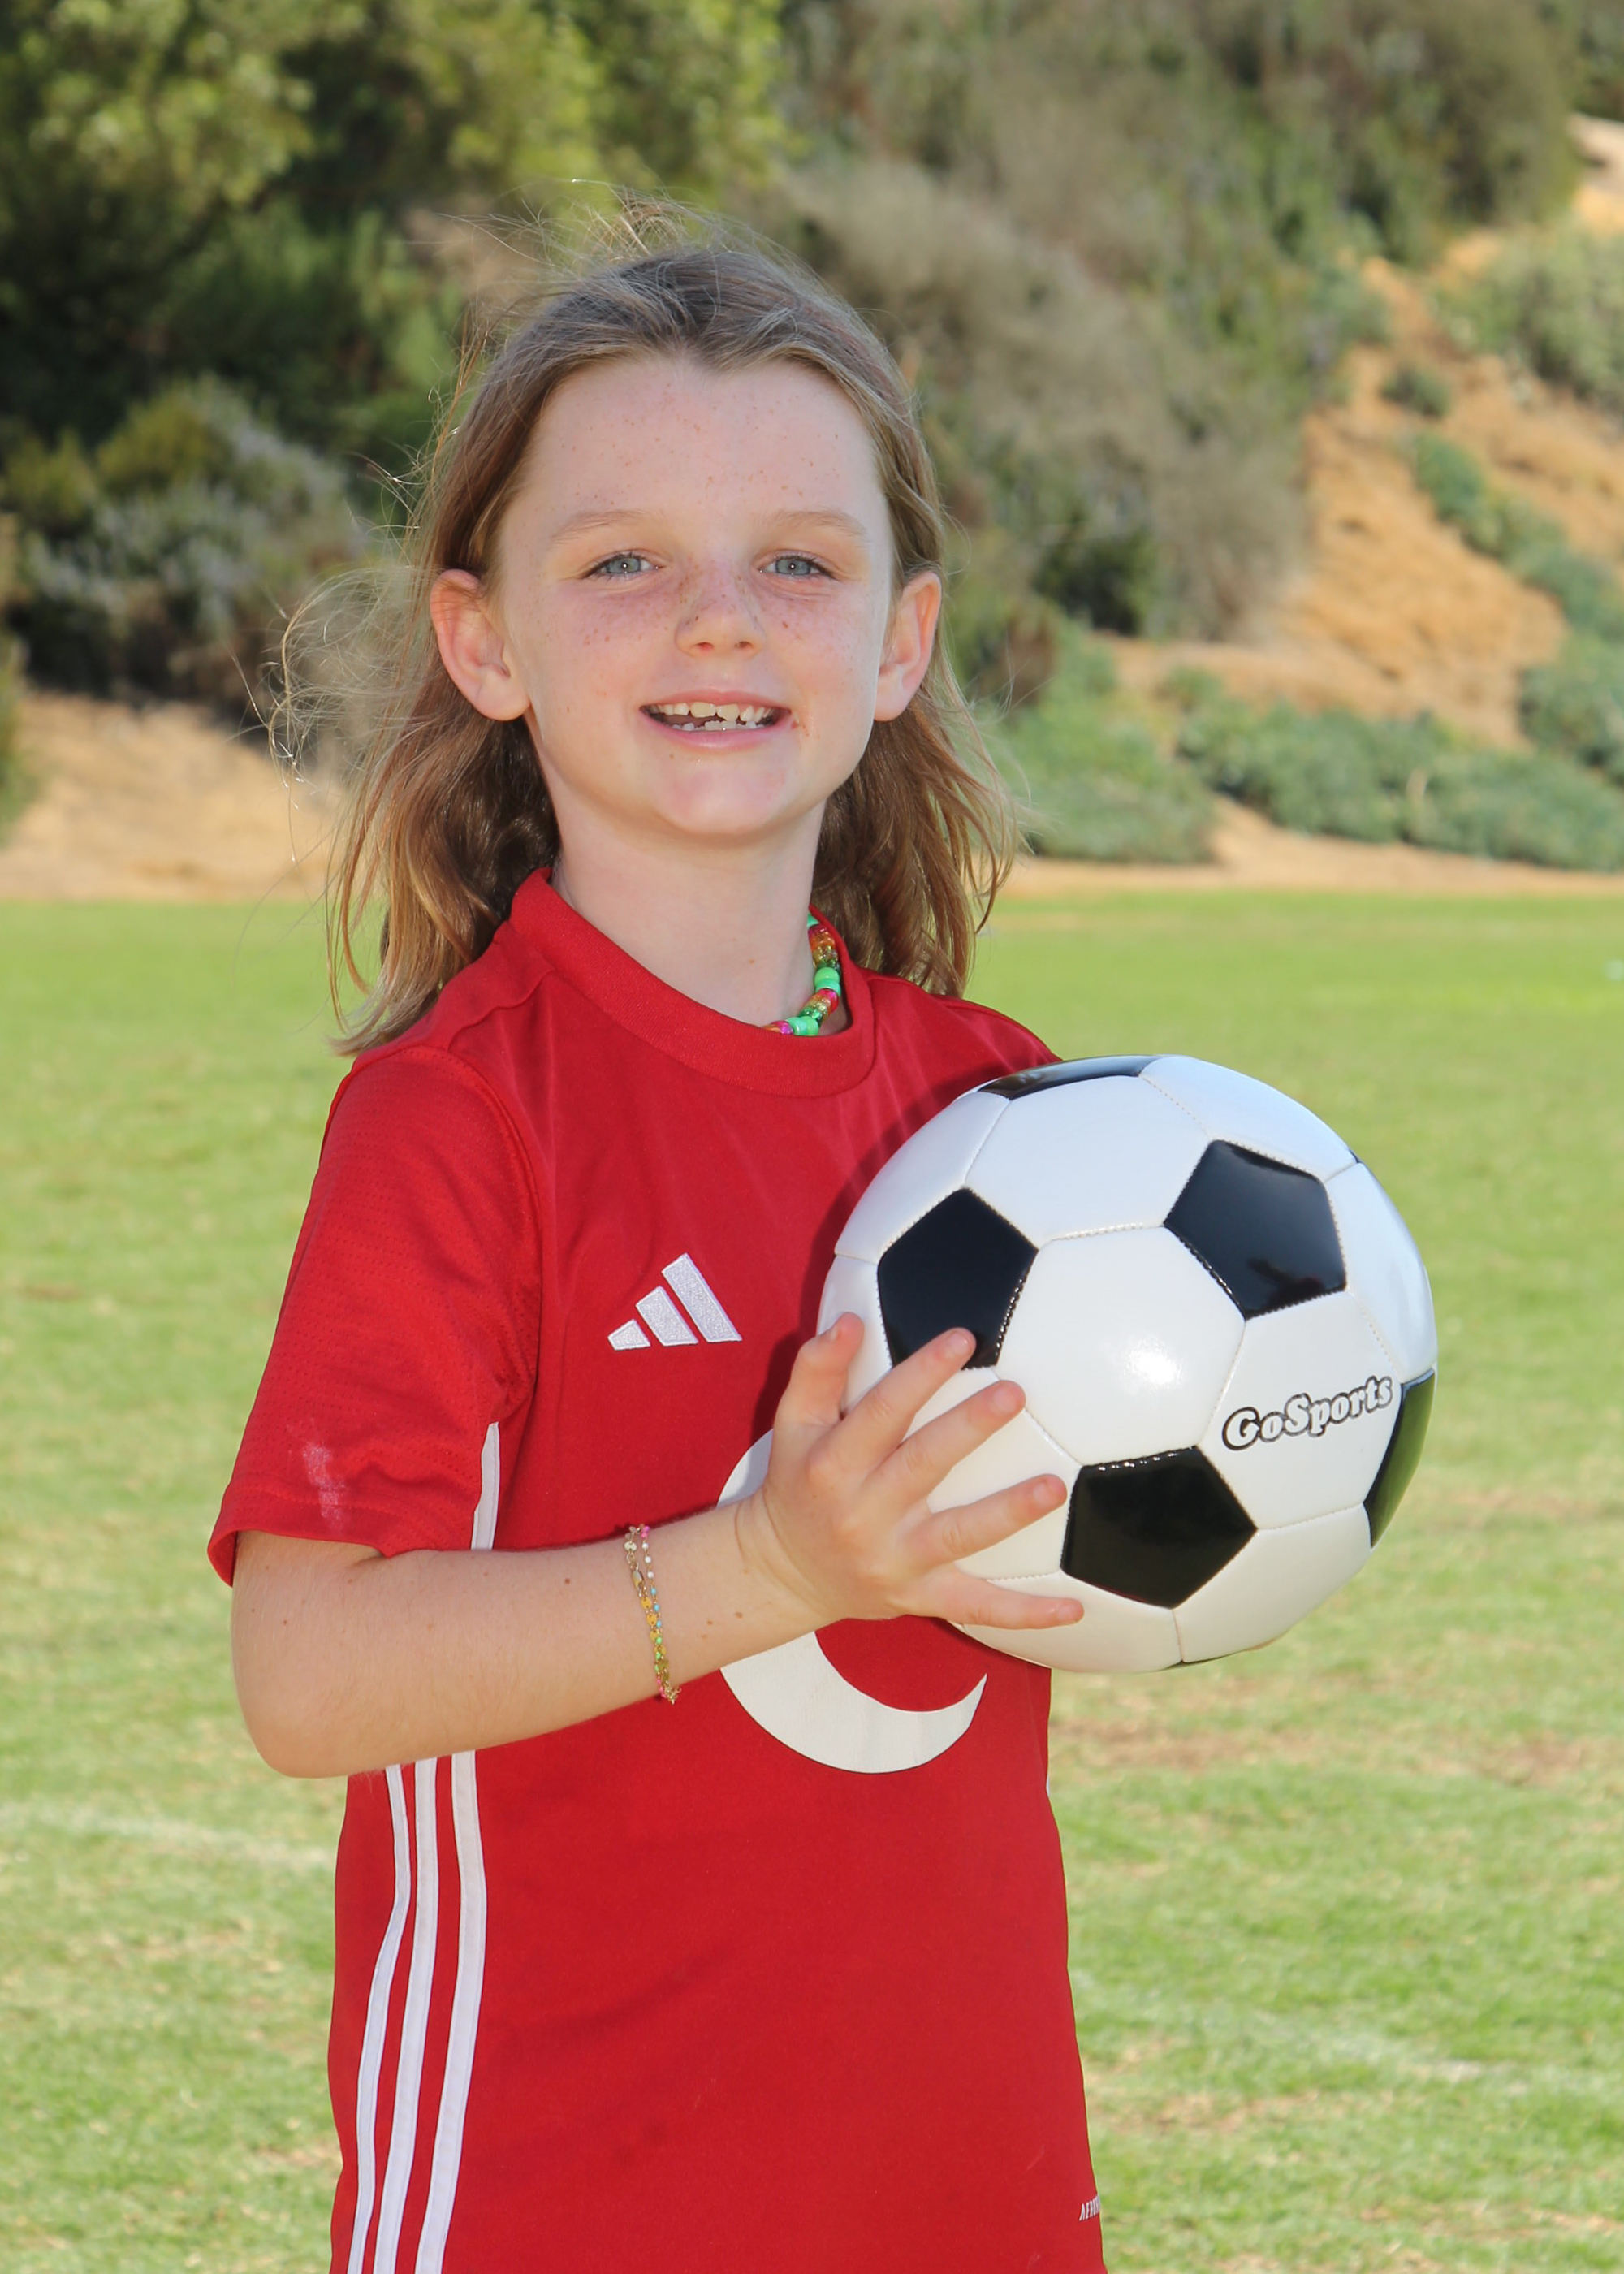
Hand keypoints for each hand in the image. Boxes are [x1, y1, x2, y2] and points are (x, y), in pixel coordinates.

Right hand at [737, 1314, 1084, 1634]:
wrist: (782, 1571)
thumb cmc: (799, 1481)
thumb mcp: (793, 1423)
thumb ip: (817, 1369)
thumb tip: (849, 1321)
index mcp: (833, 1465)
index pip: (882, 1412)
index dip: (921, 1374)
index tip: (962, 1338)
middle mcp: (863, 1513)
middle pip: (923, 1466)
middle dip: (969, 1428)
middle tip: (1015, 1393)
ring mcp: (894, 1561)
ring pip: (957, 1536)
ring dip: (1007, 1512)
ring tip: (1054, 1487)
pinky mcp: (918, 1598)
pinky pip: (975, 1607)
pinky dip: (1024, 1613)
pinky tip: (1071, 1609)